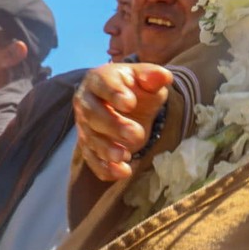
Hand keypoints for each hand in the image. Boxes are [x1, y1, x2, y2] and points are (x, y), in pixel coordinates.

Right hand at [74, 62, 173, 181]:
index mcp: (99, 79)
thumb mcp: (147, 80)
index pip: (102, 83)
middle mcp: (86, 101)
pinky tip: (122, 172)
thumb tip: (164, 76)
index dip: (114, 93)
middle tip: (136, 134)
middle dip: (113, 125)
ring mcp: (84, 125)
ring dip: (106, 150)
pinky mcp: (88, 145)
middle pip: (92, 114)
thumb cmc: (135, 89)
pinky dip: (105, 168)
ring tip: (125, 156)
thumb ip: (153, 77)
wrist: (127, 106)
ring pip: (90, 139)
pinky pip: (91, 159)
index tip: (130, 103)